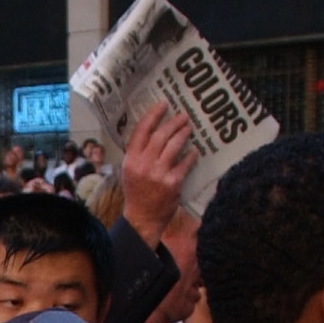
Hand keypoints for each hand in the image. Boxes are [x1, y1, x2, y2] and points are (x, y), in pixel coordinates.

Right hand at [118, 102, 197, 245]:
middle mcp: (143, 164)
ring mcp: (158, 173)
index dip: (153, 114)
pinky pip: (185, 163)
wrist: (142, 218)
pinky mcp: (172, 183)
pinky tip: (194, 151)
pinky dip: (191, 155)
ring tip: (189, 128)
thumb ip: (138, 152)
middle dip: (174, 123)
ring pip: (174, 145)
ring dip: (184, 134)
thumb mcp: (129, 170)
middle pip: (161, 135)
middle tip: (183, 116)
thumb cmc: (137, 192)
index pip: (141, 130)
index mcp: (130, 159)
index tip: (164, 104)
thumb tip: (154, 130)